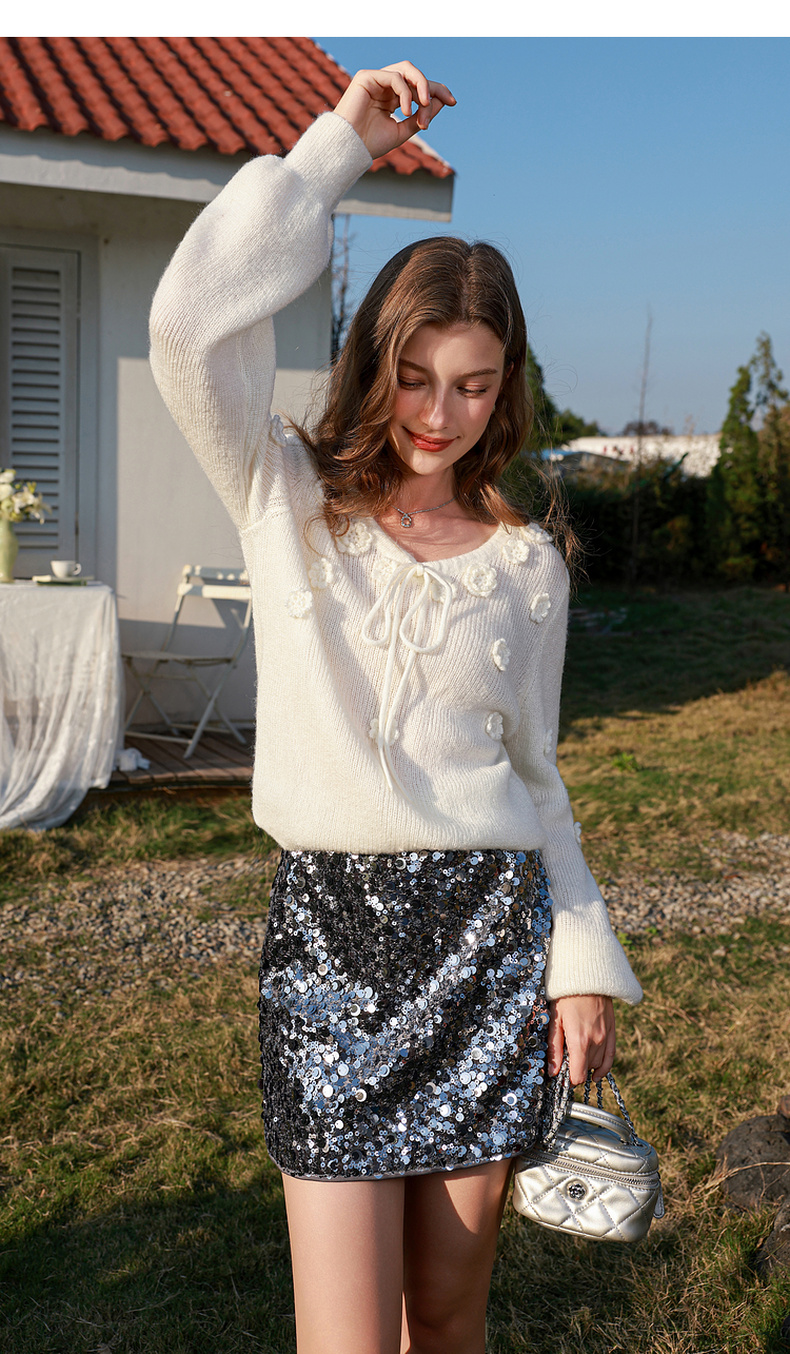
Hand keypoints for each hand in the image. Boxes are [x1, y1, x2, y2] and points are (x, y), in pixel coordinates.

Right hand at [334, 61, 455, 160]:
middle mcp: (384, 86)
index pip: (417, 87)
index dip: (436, 91)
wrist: (349, 148)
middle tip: (446, 101)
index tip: (452, 102)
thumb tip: (441, 101)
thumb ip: (421, 116)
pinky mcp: (366, 77)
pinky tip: (406, 111)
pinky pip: (394, 77)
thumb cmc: (371, 143)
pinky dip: (405, 92)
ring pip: (406, 70)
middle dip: (432, 87)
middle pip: (415, 75)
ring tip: (423, 105)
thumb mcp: (403, 131)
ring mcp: (375, 79)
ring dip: (421, 86)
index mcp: (391, 98)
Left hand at [547, 994, 615, 1084]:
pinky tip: (597, 1073)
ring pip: (598, 1064)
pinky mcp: (612, 1031)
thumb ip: (555, 1048)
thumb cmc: (566, 997)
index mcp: (580, 1040)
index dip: (569, 1078)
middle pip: (587, 1070)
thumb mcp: (555, 1021)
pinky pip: (611, 1056)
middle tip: (566, 1059)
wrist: (587, 977)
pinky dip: (604, 1067)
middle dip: (576, 1068)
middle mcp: (596, 1042)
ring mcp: (606, 1037)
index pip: (579, 1075)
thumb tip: (552, 1072)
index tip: (562, 1073)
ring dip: (587, 1064)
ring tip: (577, 1055)